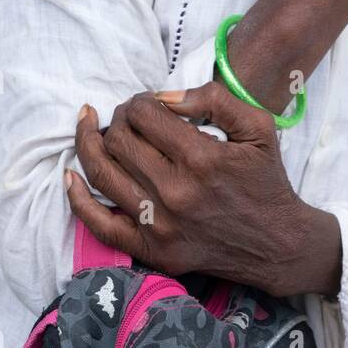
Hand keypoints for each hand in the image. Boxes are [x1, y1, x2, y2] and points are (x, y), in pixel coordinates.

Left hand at [65, 84, 341, 297]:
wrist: (277, 243)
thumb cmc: (265, 179)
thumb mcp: (257, 126)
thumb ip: (214, 99)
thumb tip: (165, 97)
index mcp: (201, 158)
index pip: (144, 115)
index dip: (139, 101)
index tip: (148, 103)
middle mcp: (175, 192)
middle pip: (119, 140)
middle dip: (118, 118)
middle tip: (127, 115)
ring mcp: (158, 225)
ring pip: (102, 174)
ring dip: (89, 144)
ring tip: (90, 127)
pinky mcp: (151, 250)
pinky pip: (98, 223)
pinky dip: (77, 197)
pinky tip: (70, 174)